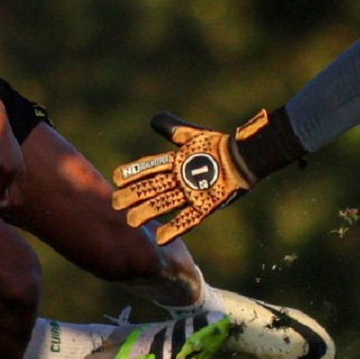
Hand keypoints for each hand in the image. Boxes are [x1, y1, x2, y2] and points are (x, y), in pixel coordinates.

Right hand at [112, 112, 268, 244]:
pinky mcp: (206, 206)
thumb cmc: (219, 146)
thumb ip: (173, 128)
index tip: (116, 177)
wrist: (244, 158)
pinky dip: (175, 229)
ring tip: (131, 220)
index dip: (134, 172)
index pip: (150, 167)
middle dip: (135, 195)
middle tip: (116, 203)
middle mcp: (180, 180)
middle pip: (153, 188)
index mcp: (176, 164)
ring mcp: (192, 194)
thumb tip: (153, 119)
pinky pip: (188, 219)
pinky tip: (161, 239)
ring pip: (165, 203)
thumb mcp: (193, 135)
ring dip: (148, 211)